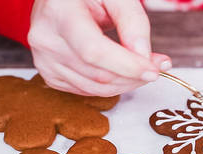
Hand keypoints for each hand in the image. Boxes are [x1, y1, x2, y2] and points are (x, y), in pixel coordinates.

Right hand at [28, 0, 171, 96]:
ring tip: (143, 67)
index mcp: (58, 12)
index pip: (94, 51)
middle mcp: (46, 39)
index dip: (128, 66)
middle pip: (98, 74)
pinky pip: (88, 91)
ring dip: (127, 83)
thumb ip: (133, 22)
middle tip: (158, 64)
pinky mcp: (50, 75)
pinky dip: (112, 87)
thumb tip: (144, 57)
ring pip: (95, 88)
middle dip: (134, 75)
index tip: (153, 70)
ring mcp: (44, 60)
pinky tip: (123, 72)